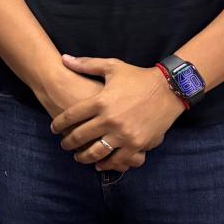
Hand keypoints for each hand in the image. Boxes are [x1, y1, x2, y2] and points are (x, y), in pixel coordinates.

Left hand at [50, 55, 184, 169]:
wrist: (169, 89)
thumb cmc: (138, 77)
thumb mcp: (112, 67)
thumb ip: (86, 64)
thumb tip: (64, 58)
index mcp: (101, 100)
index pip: (71, 116)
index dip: (59, 124)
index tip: (54, 129)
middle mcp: (110, 119)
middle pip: (80, 136)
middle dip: (68, 143)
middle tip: (64, 144)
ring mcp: (123, 134)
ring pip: (95, 152)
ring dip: (83, 157)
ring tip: (78, 156)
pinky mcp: (137, 144)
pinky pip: (117, 160)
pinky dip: (106, 164)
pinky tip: (99, 164)